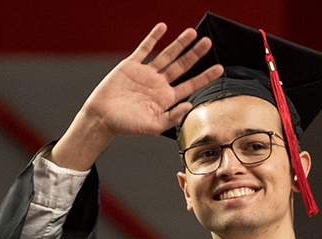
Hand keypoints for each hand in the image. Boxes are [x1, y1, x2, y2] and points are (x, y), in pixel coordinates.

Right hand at [51, 23, 223, 170]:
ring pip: (167, 55)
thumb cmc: (126, 125)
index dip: (205, 76)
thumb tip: (189, 105)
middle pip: (182, 66)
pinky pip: (144, 49)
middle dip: (196, 54)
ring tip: (192, 33)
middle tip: (208, 43)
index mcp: (166, 98)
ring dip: (179, 44)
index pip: (190, 84)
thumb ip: (172, 117)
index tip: (219, 68)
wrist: (101, 118)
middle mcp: (158, 84)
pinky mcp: (131, 66)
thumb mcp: (152, 127)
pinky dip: (153, 38)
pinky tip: (163, 28)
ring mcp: (146, 73)